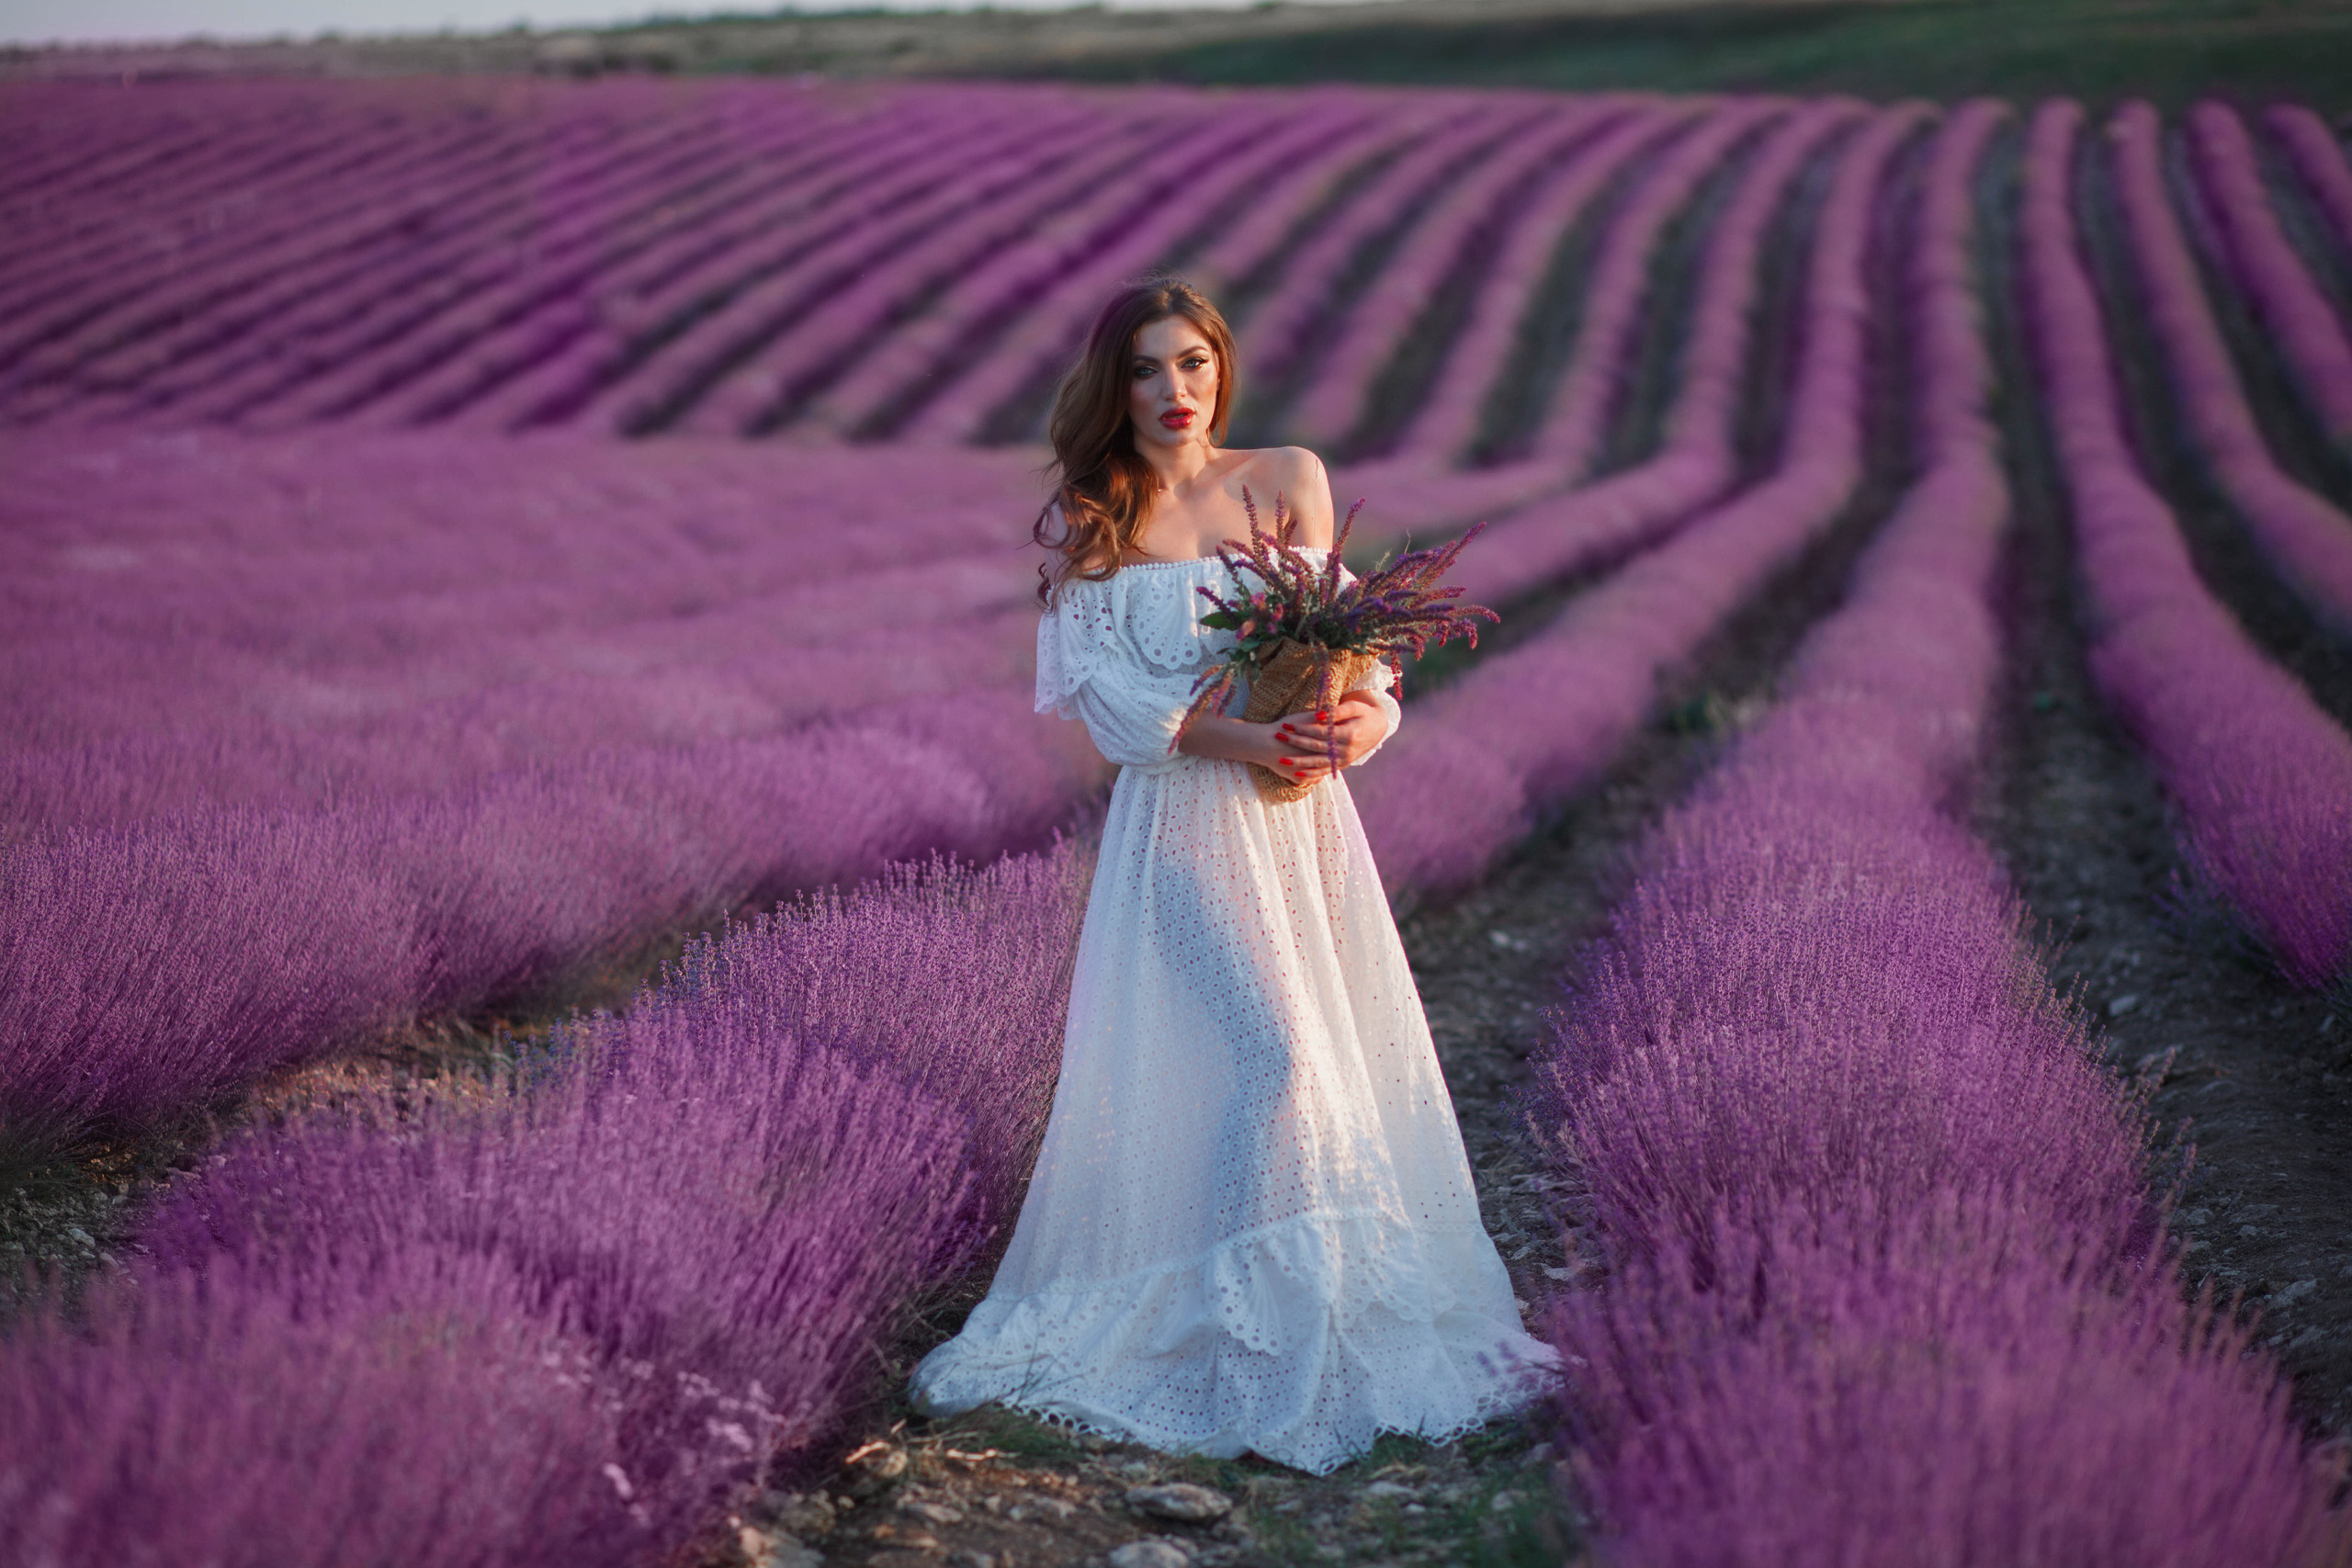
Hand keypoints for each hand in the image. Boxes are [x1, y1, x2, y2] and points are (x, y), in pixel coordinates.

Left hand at [1264, 691, 1388, 783]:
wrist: (1378, 728)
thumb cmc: (1364, 713)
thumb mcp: (1355, 708)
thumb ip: (1337, 712)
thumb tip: (1319, 715)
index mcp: (1348, 735)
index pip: (1320, 732)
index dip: (1302, 728)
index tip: (1286, 724)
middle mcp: (1346, 750)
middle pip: (1315, 747)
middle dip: (1295, 742)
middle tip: (1278, 737)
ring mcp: (1344, 760)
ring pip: (1318, 763)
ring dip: (1299, 762)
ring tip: (1281, 760)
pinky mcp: (1342, 765)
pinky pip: (1324, 771)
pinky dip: (1311, 774)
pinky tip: (1296, 775)